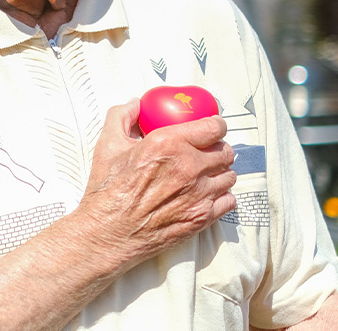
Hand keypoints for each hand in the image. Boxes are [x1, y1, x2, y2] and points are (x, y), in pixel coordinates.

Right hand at [72, 99, 236, 271]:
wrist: (108, 233)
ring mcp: (199, 194)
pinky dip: (221, 197)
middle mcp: (189, 167)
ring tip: (205, 175)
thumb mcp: (107, 145)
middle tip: (206, 152)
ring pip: (230, 176)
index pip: (213, 127)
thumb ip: (121, 116)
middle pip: (226, 151)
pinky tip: (206, 195)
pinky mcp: (202, 217)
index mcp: (168, 144)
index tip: (211, 128)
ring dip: (220, 173)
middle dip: (218, 149)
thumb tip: (136, 104)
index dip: (215, 125)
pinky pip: (229, 201)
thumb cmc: (107, 191)